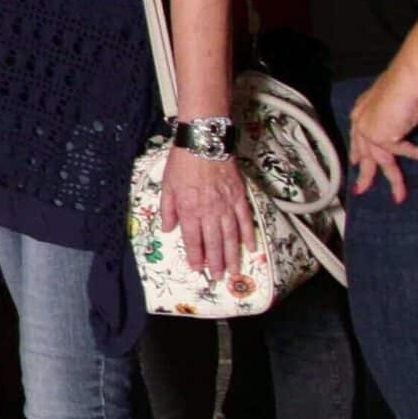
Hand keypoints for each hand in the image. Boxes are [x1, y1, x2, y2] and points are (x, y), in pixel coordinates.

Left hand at [159, 146, 252, 279]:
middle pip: (213, 243)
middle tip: (218, 278)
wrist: (204, 141)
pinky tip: (250, 248)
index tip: (198, 270)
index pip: (192, 239)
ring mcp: (226, 205)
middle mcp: (208, 211)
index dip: (195, 256)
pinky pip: (246, 221)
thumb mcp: (167, 186)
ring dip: (232, 256)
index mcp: (189, 209)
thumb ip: (168, 210)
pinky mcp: (240, 197)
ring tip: (233, 272)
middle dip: (215, 263)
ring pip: (230, 237)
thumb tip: (168, 230)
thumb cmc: (182, 163)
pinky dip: (249, 236)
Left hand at [347, 73, 417, 201]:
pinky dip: (415, 153)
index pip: (357, 136)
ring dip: (393, 180)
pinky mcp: (381, 138)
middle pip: (364, 153)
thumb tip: (406, 119)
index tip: (358, 163)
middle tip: (361, 189)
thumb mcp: (399, 101)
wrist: (408, 79)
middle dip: (365, 174)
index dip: (358, 151)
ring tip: (398, 196)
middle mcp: (361, 121)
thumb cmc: (407, 83)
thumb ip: (397, 115)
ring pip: (381, 161)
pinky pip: (401, 151)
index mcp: (362, 110)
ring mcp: (369, 131)